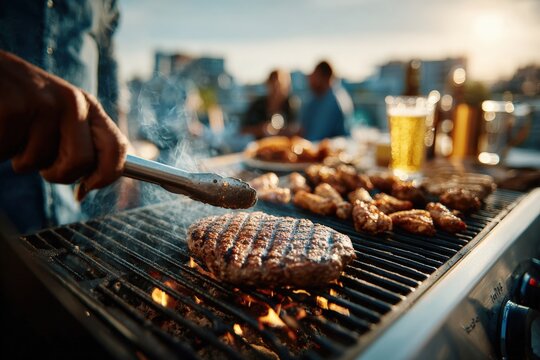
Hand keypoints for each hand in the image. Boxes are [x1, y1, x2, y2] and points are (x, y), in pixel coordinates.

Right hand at [0, 51, 127, 199]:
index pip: (117, 147)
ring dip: (19, 158)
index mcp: (88, 106)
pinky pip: (6, 152)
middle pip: (81, 163)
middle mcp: (72, 102)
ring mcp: (44, 104)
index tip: (87, 188)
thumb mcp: (58, 116)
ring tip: (11, 130)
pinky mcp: (13, 109)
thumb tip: (88, 187)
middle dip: (56, 173)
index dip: (107, 175)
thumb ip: (78, 143)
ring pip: (37, 162)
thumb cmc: (19, 101)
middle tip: (37, 158)